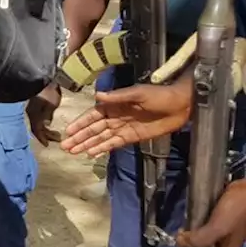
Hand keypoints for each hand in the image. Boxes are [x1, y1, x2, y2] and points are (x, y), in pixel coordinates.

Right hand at [27, 84, 62, 145]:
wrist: (40, 75)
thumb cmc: (46, 90)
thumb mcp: (49, 104)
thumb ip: (47, 115)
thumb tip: (47, 124)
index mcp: (33, 114)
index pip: (36, 130)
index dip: (42, 138)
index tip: (47, 145)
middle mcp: (30, 113)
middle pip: (37, 128)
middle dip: (46, 135)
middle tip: (58, 138)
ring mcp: (31, 108)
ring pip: (37, 123)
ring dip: (46, 129)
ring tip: (56, 132)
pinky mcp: (34, 104)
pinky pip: (38, 117)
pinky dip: (44, 122)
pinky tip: (49, 120)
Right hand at [60, 81, 191, 156]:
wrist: (180, 105)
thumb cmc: (159, 95)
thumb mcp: (138, 93)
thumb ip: (118, 96)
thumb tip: (98, 96)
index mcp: (114, 104)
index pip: (92, 115)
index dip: (80, 123)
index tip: (68, 131)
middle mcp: (115, 116)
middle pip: (93, 129)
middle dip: (79, 137)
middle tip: (65, 146)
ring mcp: (122, 128)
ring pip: (101, 138)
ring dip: (87, 144)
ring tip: (74, 152)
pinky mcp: (132, 137)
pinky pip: (114, 144)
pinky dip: (102, 148)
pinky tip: (92, 154)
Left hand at [177, 180, 245, 246]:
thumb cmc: (238, 210)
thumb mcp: (219, 227)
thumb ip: (202, 238)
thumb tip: (180, 243)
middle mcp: (227, 242)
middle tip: (178, 242)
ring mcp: (226, 229)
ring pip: (208, 238)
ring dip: (194, 236)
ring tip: (180, 231)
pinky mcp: (223, 215)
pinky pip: (208, 223)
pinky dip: (198, 223)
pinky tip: (188, 216)